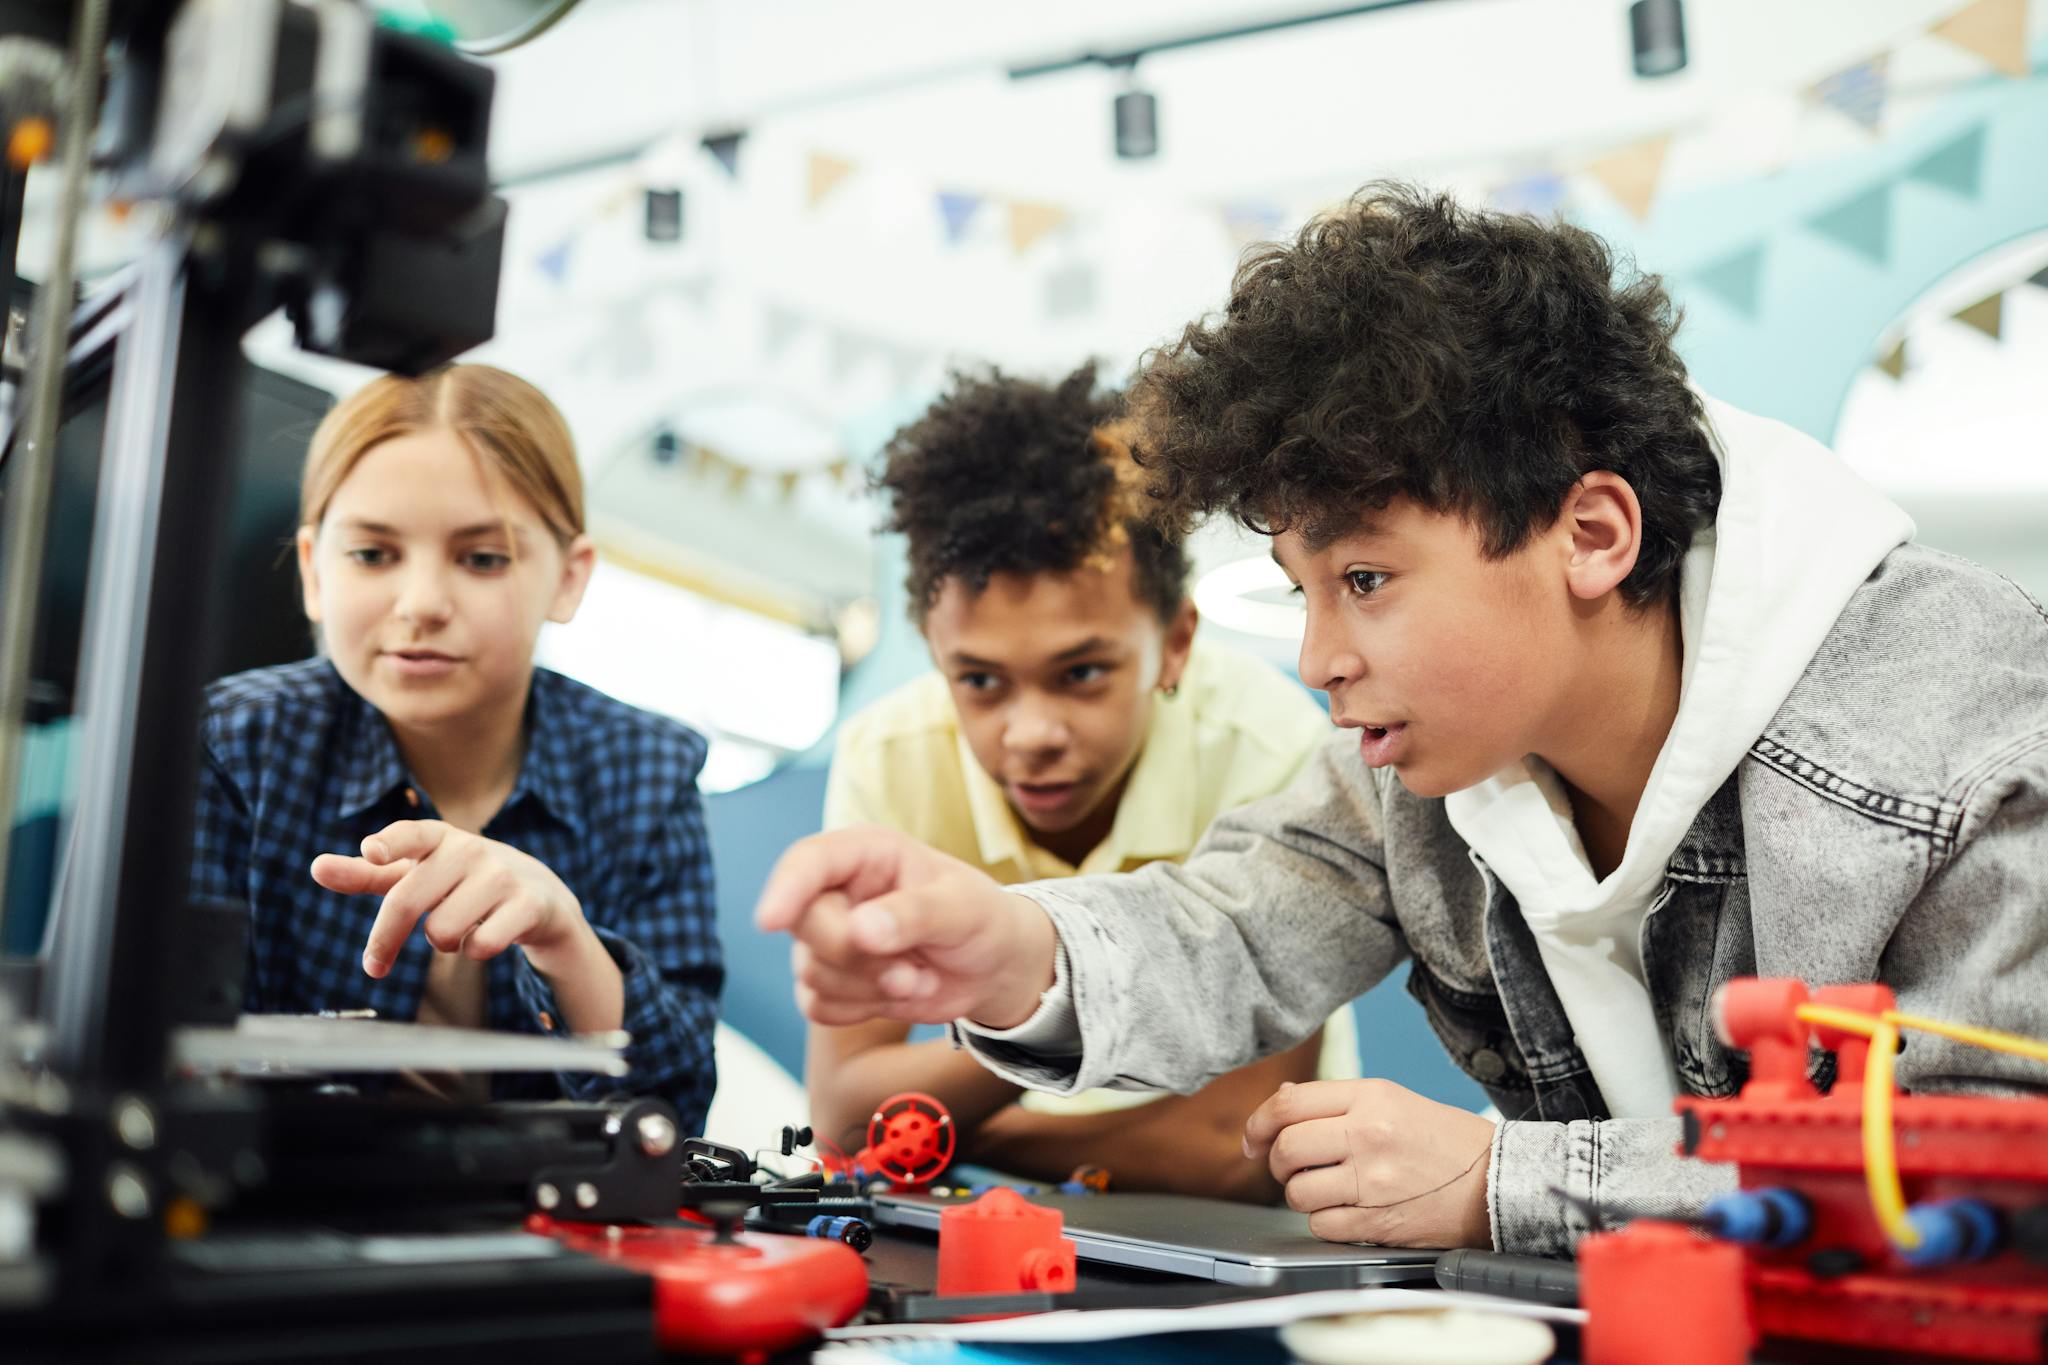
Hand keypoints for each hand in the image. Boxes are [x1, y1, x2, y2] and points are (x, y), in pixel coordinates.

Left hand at [311, 820, 590, 978]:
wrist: (539, 897)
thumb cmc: (461, 883)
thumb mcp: (417, 874)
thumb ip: (367, 874)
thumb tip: (316, 867)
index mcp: (440, 838)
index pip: (411, 834)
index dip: (390, 843)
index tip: (370, 851)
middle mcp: (471, 850)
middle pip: (408, 900)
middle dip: (385, 939)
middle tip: (374, 966)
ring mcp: (502, 876)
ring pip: (443, 930)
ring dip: (442, 944)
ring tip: (455, 932)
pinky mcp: (528, 904)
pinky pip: (482, 945)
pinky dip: (474, 952)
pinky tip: (484, 939)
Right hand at [755, 827, 1056, 1030]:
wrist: (992, 965)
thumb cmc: (980, 918)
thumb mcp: (964, 908)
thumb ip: (915, 914)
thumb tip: (861, 930)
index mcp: (866, 854)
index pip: (809, 861)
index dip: (785, 888)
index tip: (770, 920)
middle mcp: (838, 891)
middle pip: (806, 924)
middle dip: (857, 957)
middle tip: (913, 971)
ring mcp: (829, 938)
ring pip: (813, 973)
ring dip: (871, 988)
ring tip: (920, 976)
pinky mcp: (831, 981)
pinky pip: (818, 1005)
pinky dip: (863, 1009)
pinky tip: (900, 992)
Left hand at [1243, 1078, 1495, 1248]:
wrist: (1496, 1181)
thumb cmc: (1442, 1139)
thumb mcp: (1391, 1099)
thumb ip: (1334, 1101)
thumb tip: (1279, 1102)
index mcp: (1370, 1097)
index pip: (1288, 1104)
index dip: (1259, 1123)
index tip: (1254, 1138)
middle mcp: (1368, 1134)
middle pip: (1286, 1149)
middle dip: (1275, 1162)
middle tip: (1287, 1167)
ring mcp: (1373, 1180)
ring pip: (1297, 1192)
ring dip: (1299, 1194)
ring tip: (1322, 1188)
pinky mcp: (1379, 1222)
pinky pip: (1322, 1225)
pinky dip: (1323, 1221)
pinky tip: (1343, 1210)